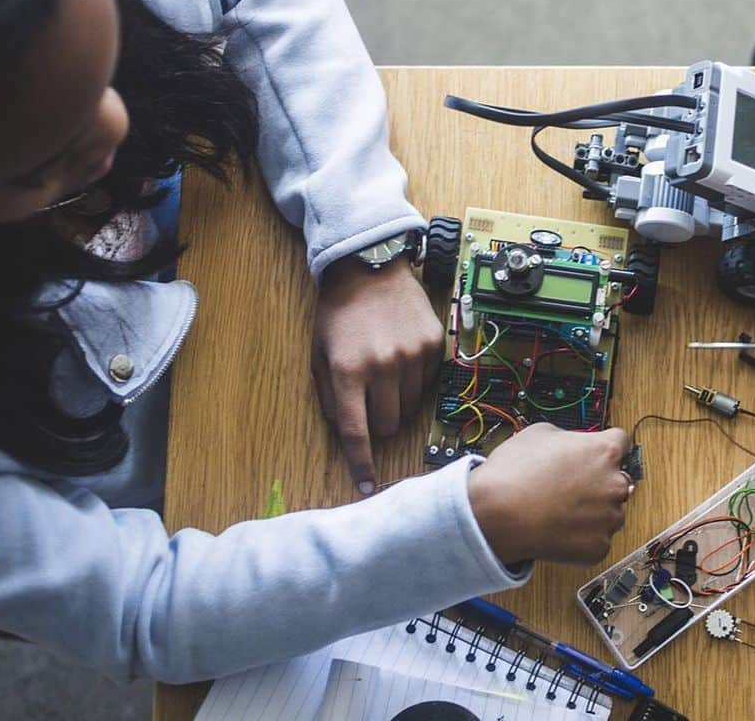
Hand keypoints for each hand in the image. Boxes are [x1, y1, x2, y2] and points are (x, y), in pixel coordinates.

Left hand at [312, 257, 442, 493]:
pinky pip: (428, 383)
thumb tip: (350, 434)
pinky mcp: (434, 344)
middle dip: (379, 422)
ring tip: (385, 371)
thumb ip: (331, 398)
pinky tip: (402, 355)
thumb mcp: (319, 354)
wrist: (370, 266)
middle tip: (370, 399)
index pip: (357, 432)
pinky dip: (414, 379)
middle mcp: (383, 366)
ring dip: (397, 400)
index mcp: (348, 371)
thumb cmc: (338, 314)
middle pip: (389, 425)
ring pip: (410, 407)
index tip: (367, 487)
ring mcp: (413, 355)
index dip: (362, 464)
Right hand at [467, 423, 631, 564]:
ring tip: (560, 508)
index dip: (603, 446)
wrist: (496, 513)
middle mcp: (615, 484)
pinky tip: (558, 526)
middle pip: (618, 479)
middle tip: (571, 485)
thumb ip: (570, 438)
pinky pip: (597, 538)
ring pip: (610, 511)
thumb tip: (574, 447)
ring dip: (593, 510)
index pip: (621, 441)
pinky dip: (582, 535)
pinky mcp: (599, 547)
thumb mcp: (541, 432)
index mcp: (605, 451)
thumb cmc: (515, 471)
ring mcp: (609, 518)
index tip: (594, 454)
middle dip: (600, 481)